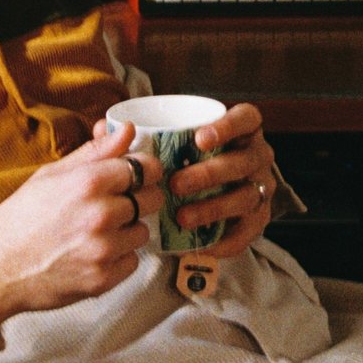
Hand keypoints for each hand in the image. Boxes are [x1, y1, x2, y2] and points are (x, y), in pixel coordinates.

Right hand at [0, 125, 163, 327]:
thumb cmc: (18, 219)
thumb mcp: (51, 175)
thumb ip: (95, 152)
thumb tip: (127, 129)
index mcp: (88, 182)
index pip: (146, 167)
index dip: (145, 169)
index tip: (139, 174)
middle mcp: (101, 215)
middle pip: (152, 198)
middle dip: (139, 198)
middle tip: (116, 203)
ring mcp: (103, 250)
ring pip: (143, 231)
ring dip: (128, 230)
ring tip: (97, 231)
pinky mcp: (103, 280)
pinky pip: (132, 261)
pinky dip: (119, 258)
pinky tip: (93, 253)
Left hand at [92, 102, 278, 260]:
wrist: (206, 198)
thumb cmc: (182, 164)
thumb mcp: (165, 148)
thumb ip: (135, 139)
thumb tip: (103, 128)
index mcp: (240, 131)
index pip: (247, 119)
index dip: (228, 126)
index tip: (199, 138)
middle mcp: (256, 157)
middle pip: (244, 160)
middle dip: (211, 172)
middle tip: (176, 184)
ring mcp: (260, 188)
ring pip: (246, 196)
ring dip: (214, 207)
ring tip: (182, 217)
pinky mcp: (257, 220)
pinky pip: (247, 232)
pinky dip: (224, 240)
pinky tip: (199, 243)